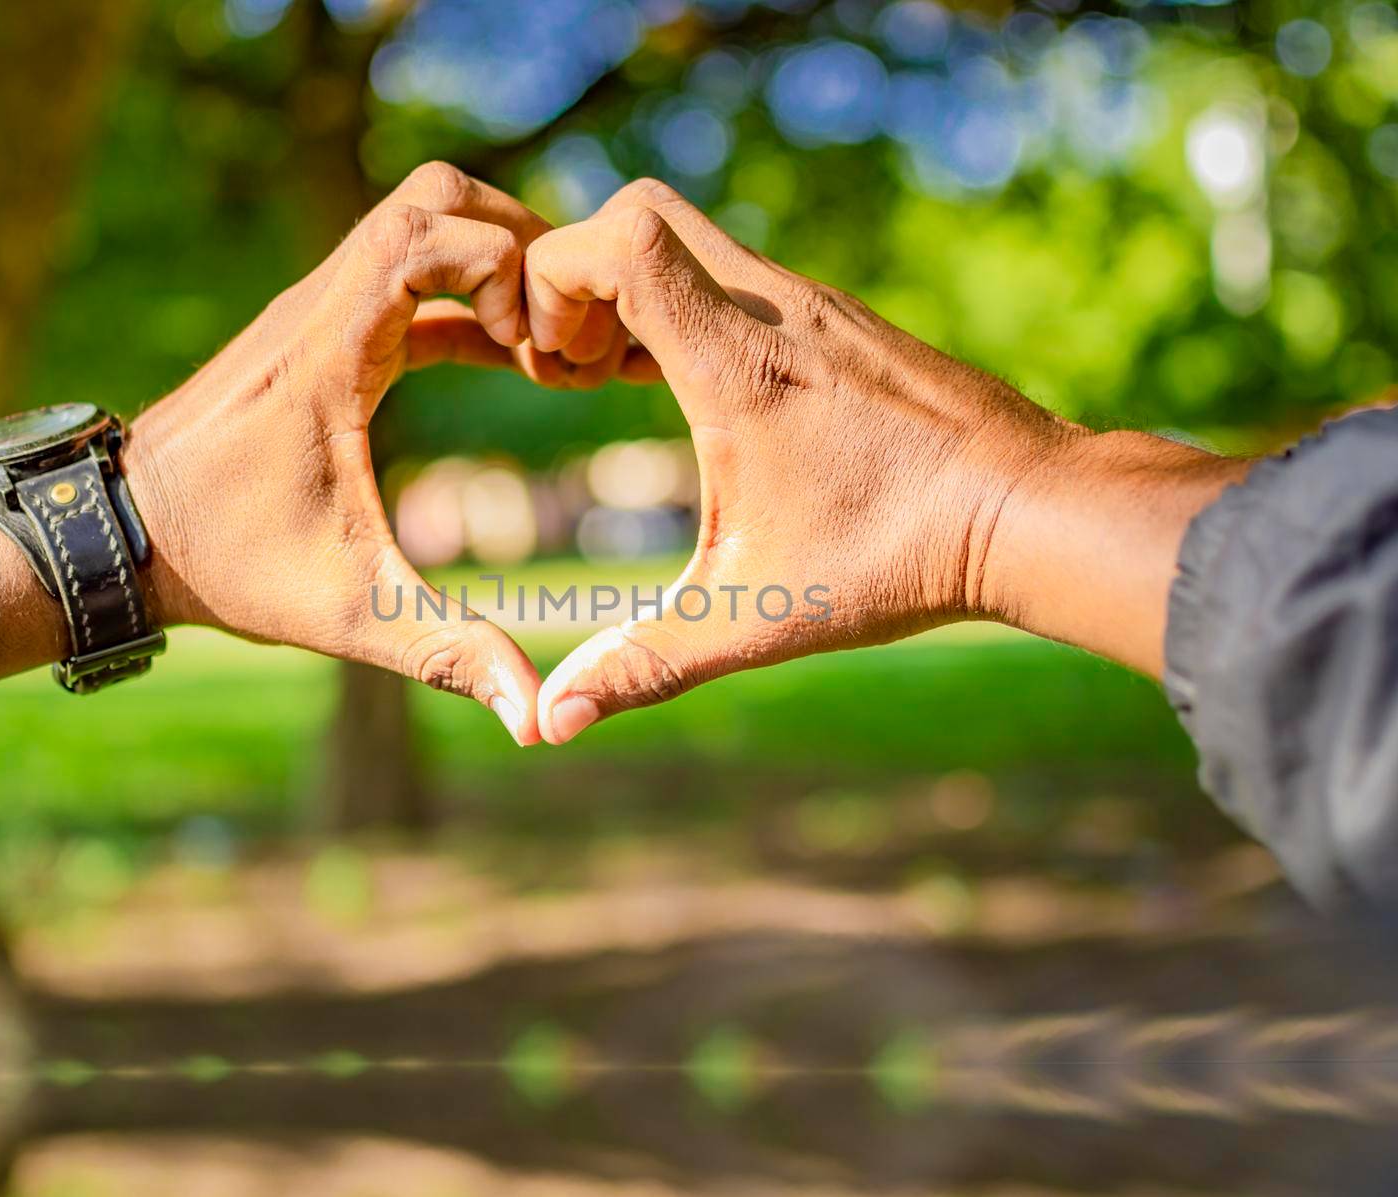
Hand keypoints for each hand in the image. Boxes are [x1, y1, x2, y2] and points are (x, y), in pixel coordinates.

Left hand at [122, 163, 633, 746]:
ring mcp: (316, 312)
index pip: (424, 233)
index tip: (536, 353)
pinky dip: (465, 300)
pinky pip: (407, 280)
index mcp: (328, 352)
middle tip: (560, 325)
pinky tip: (508, 359)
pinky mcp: (320, 333)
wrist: (124, 537)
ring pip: (418, 223)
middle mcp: (318, 308)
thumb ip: (447, 655)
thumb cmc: (229, 567)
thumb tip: (535, 722)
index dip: (502, 269)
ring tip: (544, 345)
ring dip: (492, 264)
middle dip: (514, 243)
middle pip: (432, 198)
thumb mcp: (349, 613)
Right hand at [522, 180, 1238, 743]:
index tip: (556, 372)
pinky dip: (691, 307)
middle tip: (577, 369)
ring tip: (621, 385)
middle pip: (644, 210)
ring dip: (637, 293)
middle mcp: (778, 308)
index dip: (553, 282)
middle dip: (580, 276)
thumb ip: (644, 664)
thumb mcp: (753, 619)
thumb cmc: (898, 562)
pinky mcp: (844, 319)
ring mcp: (818, 303)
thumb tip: (552, 725)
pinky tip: (697, 396)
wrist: (1034, 512)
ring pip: (695, 237)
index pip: (620, 239)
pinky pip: (740, 274)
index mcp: (739, 364)